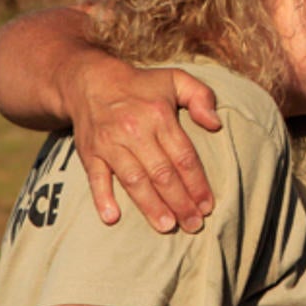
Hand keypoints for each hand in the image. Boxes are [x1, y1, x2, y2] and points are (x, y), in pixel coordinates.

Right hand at [63, 57, 220, 233]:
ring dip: (150, 206)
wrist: (91, 81)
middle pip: (162, 173)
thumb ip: (201, 96)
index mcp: (160, 116)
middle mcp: (136, 131)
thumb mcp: (176, 79)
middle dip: (180, 202)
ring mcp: (110, 144)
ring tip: (166, 226)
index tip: (208, 205)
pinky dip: (102, 199)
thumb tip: (215, 124)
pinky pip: (96, 178)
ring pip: (134, 180)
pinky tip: (112, 218)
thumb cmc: (141, 85)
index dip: (197, 183)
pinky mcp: (90, 153)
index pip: (183, 156)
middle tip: (193, 225)